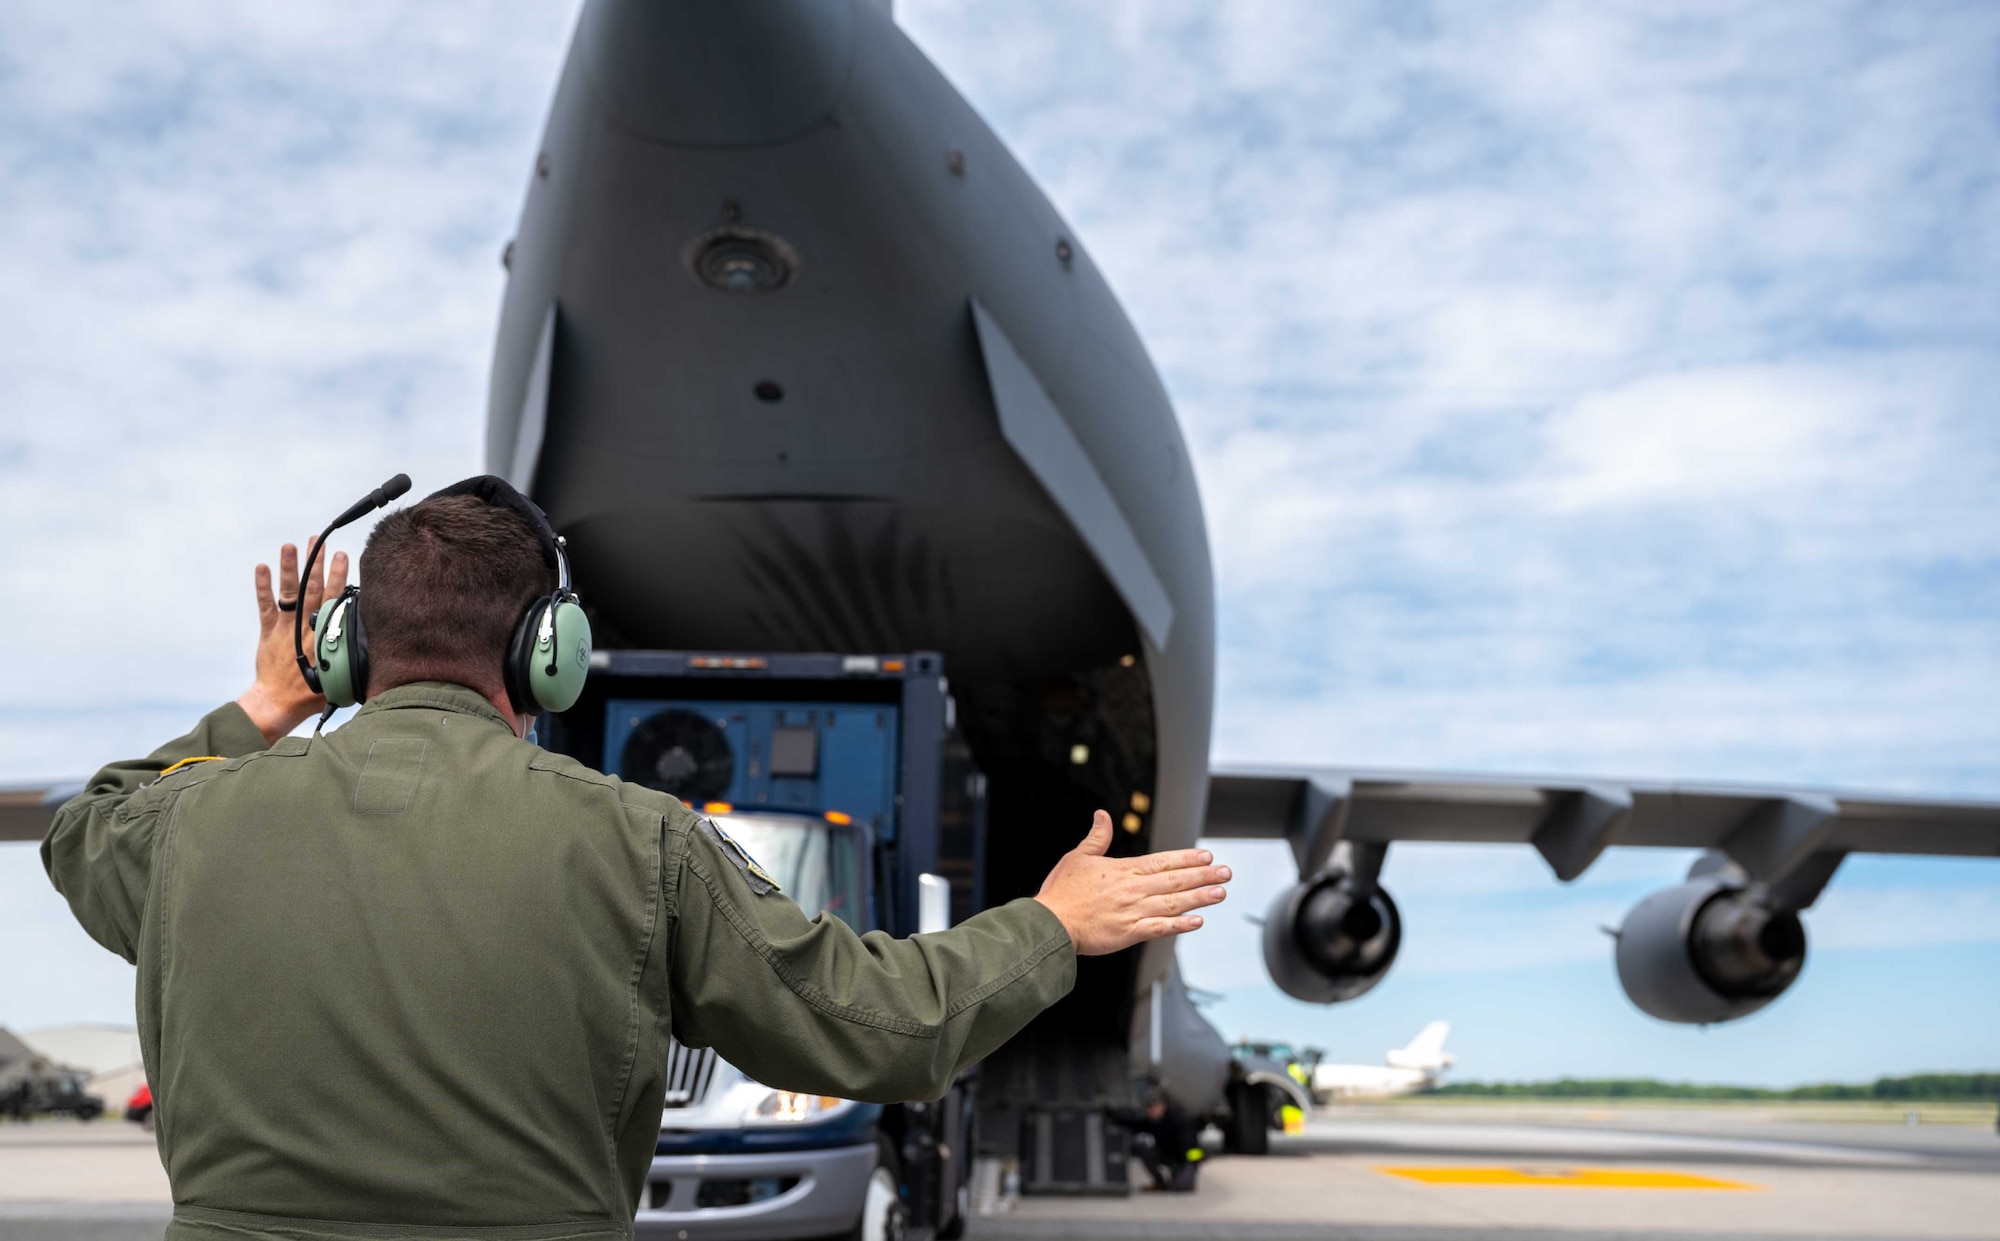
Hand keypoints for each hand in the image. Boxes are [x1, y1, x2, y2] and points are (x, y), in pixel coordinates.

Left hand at [236, 540, 349, 743]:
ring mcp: (285, 627)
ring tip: (291, 545)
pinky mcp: (268, 632)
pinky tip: (261, 567)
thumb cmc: (312, 693)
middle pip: (312, 588)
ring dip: (289, 567)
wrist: (278, 703)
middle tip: (320, 540)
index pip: (333, 599)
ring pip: (288, 592)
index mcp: (324, 634)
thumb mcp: (341, 676)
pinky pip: (264, 605)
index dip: (338, 576)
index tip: (342, 555)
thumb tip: (375, 646)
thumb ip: (355, 658)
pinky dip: (262, 586)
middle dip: (316, 563)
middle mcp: (304, 626)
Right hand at [1034, 810, 1229, 955]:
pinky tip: (1197, 921)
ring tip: (1220, 893)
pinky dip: (1180, 925)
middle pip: (1175, 880)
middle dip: (1203, 875)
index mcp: (1123, 870)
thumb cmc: (1062, 892)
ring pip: (1173, 903)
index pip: (1162, 861)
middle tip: (1226, 872)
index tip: (1207, 855)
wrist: (1050, 923)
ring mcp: (1133, 911)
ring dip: (1199, 897)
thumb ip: (1096, 838)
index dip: (1187, 858)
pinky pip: (1160, 927)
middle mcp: (1133, 889)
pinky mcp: (1129, 933)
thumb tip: (1102, 815)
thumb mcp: (1077, 857)